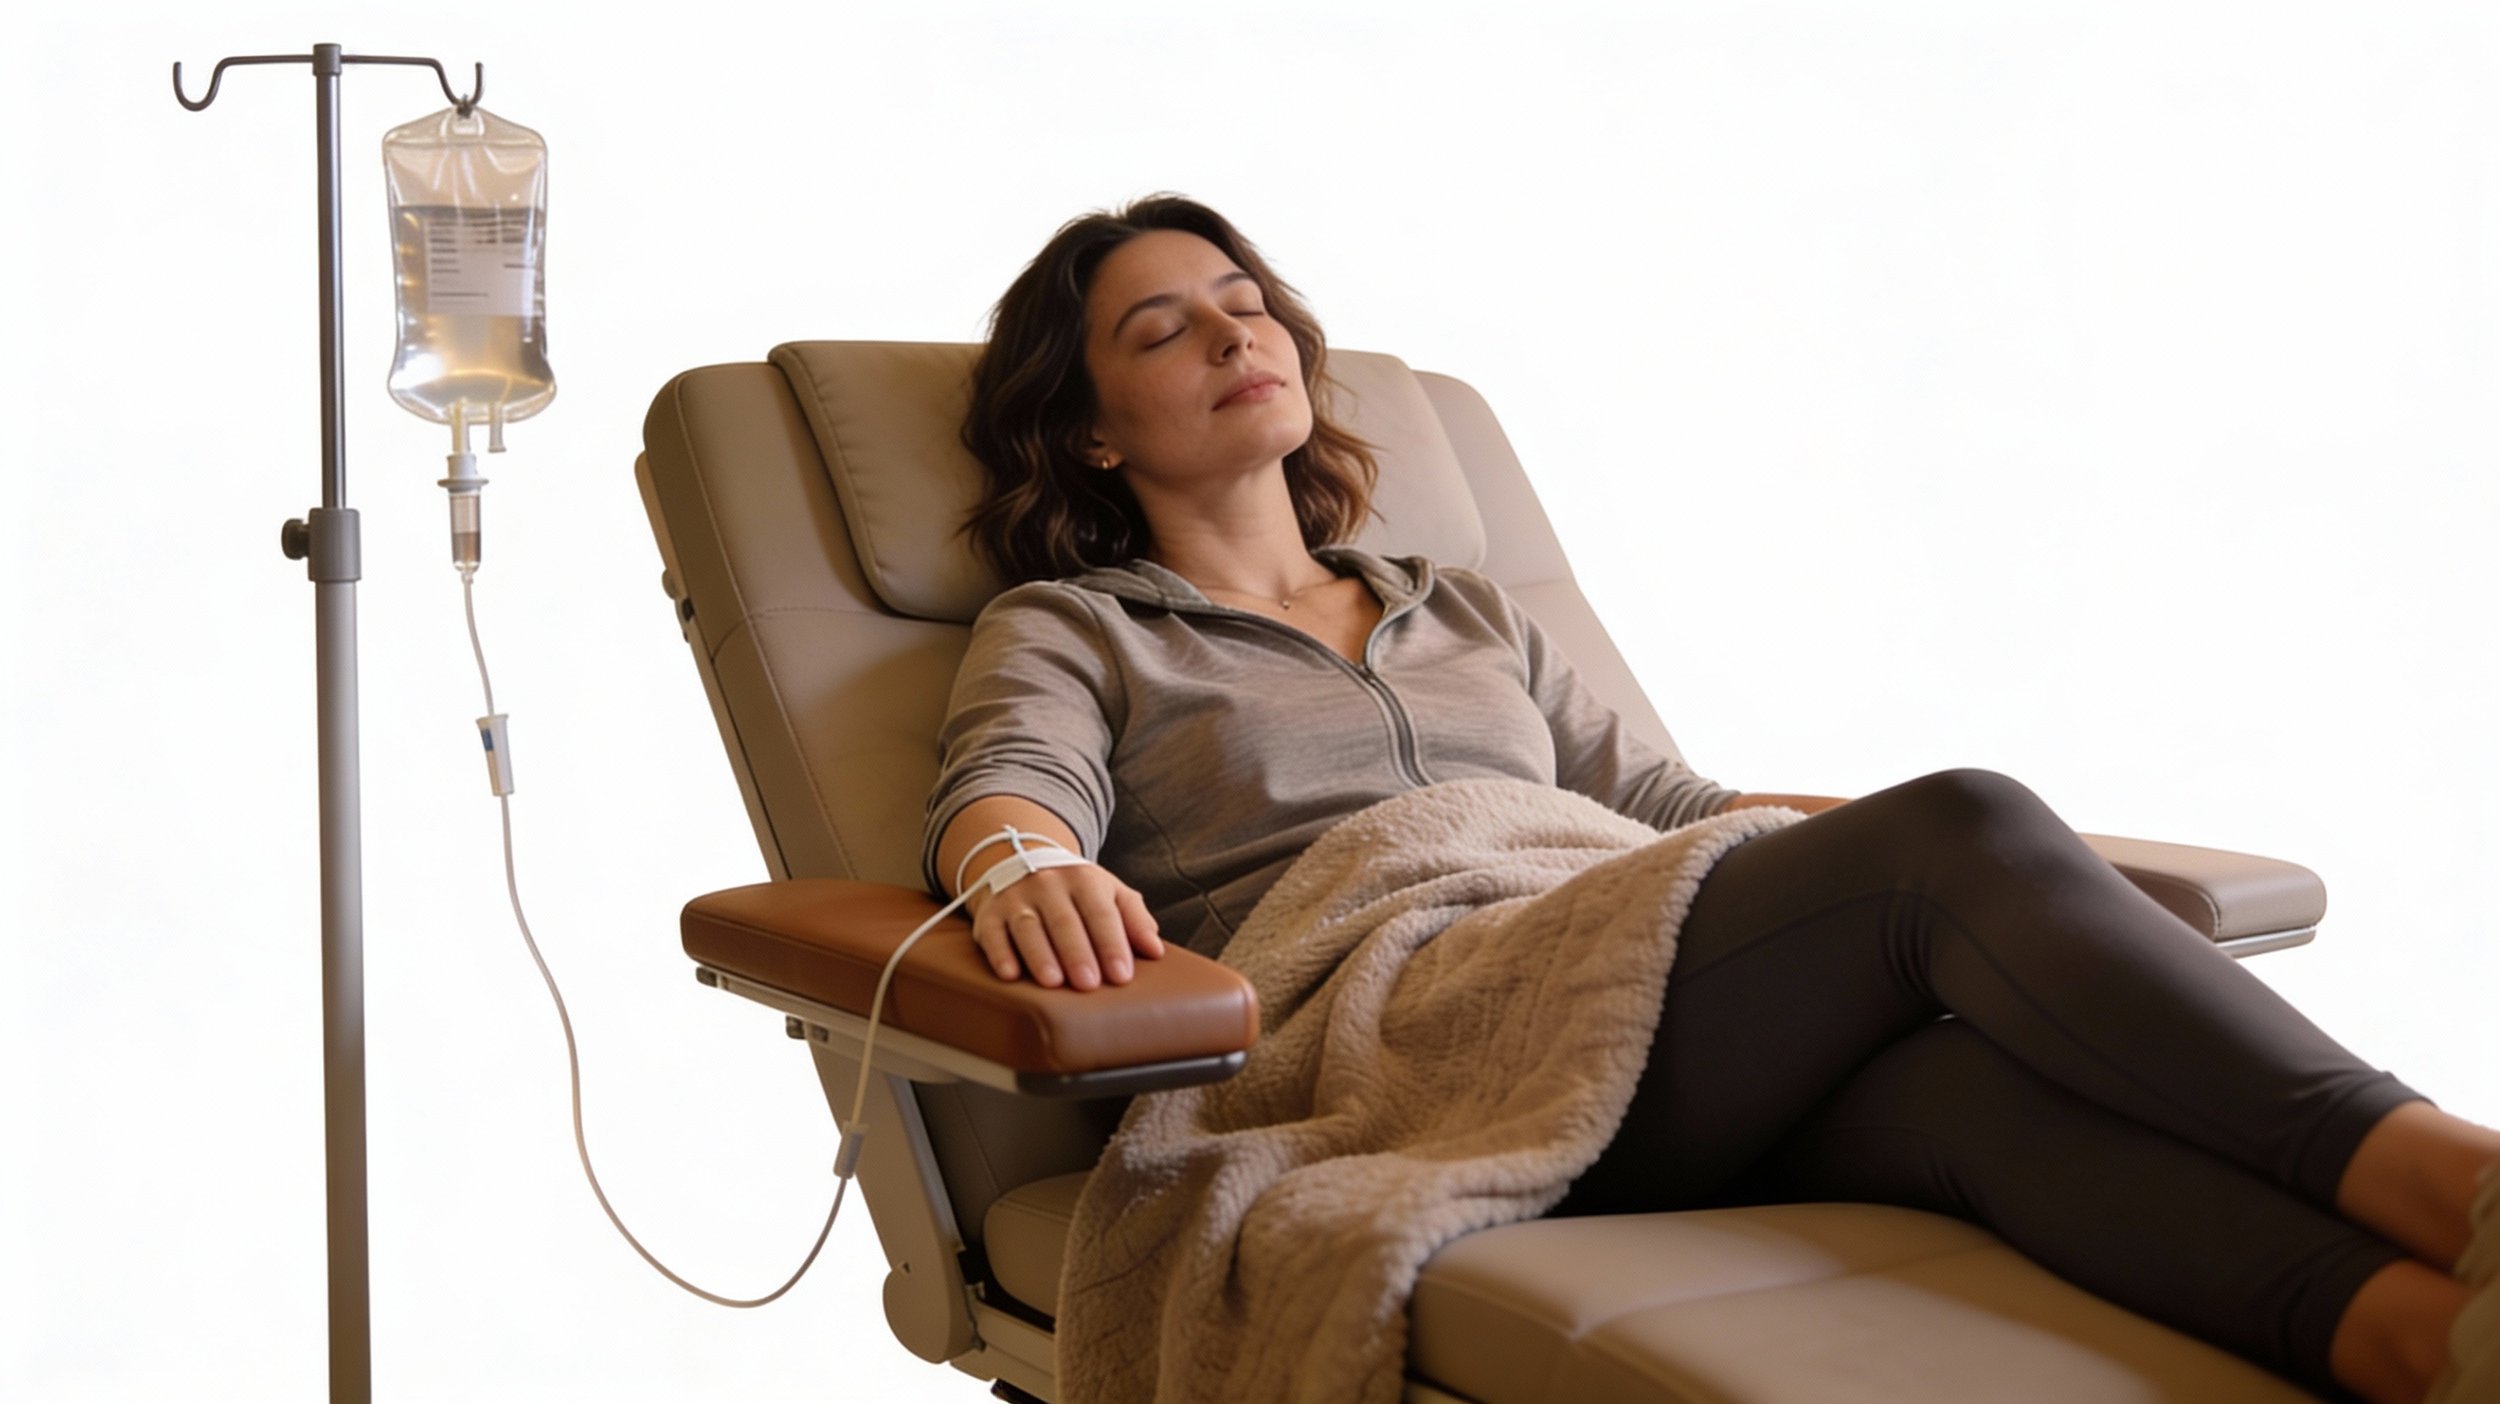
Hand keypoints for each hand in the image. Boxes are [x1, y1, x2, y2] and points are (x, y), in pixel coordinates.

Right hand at [969, 863, 1163, 990]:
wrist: (1021, 861)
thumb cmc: (1075, 890)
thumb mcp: (1109, 893)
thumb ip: (1134, 919)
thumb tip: (1156, 950)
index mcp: (1084, 880)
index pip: (1101, 913)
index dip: (1112, 944)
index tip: (1121, 975)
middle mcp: (1048, 885)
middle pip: (1064, 922)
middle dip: (1077, 953)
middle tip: (1088, 984)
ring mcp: (1016, 898)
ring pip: (1028, 927)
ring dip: (1040, 955)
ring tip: (1053, 982)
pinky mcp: (989, 914)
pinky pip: (992, 934)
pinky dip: (1000, 954)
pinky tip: (1010, 974)